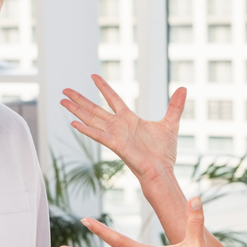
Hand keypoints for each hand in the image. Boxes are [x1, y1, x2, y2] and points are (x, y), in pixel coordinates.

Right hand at [61, 75, 185, 182]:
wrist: (162, 170)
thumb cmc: (164, 152)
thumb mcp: (171, 122)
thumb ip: (175, 105)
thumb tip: (184, 88)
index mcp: (129, 119)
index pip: (112, 98)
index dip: (103, 87)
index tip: (93, 75)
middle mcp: (118, 126)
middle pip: (94, 108)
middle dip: (80, 99)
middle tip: (65, 89)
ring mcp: (115, 135)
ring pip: (91, 119)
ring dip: (77, 110)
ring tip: (62, 101)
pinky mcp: (115, 145)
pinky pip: (98, 136)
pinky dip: (86, 130)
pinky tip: (73, 123)